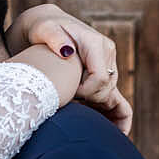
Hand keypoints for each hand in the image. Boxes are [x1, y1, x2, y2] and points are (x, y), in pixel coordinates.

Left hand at [8, 4, 133, 136]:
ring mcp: (108, 62)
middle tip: (65, 101)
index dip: (85, 92)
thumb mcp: (43, 29)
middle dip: (89, 101)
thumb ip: (53, 37)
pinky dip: (115, 112)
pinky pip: (116, 96)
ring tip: (73, 109)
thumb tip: (67, 51)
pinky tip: (117, 132)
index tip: (66, 94)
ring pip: (109, 94)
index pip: (100, 79)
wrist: (46, 26)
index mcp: (96, 43)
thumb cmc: (42, 28)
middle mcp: (107, 52)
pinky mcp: (105, 71)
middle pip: (106, 89)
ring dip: (94, 105)